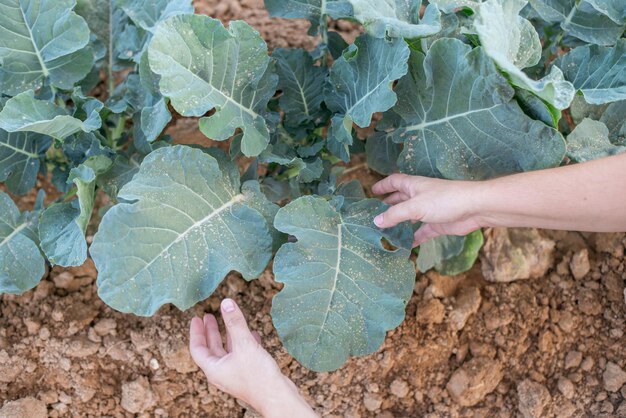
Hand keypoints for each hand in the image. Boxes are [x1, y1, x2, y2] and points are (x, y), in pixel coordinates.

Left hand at [189, 299, 316, 417]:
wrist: (277, 397)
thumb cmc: (258, 376)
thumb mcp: (244, 344)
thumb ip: (235, 323)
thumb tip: (226, 302)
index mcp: (214, 368)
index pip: (198, 349)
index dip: (196, 332)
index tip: (196, 318)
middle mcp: (222, 372)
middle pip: (211, 349)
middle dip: (210, 332)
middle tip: (208, 316)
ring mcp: (235, 374)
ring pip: (228, 351)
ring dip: (228, 336)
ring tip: (229, 321)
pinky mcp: (248, 374)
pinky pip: (242, 354)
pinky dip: (243, 342)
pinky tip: (253, 333)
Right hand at [372, 174, 482, 245]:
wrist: (475, 208)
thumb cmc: (444, 200)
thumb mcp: (415, 207)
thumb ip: (395, 214)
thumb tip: (376, 221)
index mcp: (414, 186)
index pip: (394, 182)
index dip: (383, 185)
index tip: (372, 192)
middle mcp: (420, 196)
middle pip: (400, 200)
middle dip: (388, 206)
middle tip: (374, 215)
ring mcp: (428, 211)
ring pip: (410, 217)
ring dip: (399, 223)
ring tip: (385, 232)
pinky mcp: (437, 224)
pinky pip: (421, 232)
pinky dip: (413, 238)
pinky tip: (405, 246)